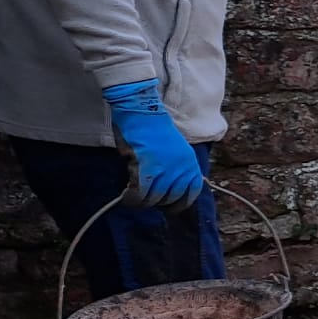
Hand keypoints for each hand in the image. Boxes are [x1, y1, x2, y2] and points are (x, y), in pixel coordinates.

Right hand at [102, 80, 203, 208]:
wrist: (142, 111)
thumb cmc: (154, 129)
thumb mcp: (174, 151)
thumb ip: (175, 169)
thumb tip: (168, 189)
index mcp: (190, 164)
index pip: (191, 194)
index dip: (179, 204)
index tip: (168, 207)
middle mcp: (181, 169)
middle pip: (170, 199)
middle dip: (157, 202)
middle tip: (146, 198)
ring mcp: (165, 171)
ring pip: (154, 199)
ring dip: (142, 201)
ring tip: (133, 198)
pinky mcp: (147, 170)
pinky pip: (139, 194)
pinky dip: (131, 198)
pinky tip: (126, 197)